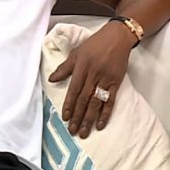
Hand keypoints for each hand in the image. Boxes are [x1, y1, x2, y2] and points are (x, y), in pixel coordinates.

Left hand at [48, 21, 135, 137]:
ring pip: (96, 102)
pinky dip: (106, 113)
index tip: (65, 118)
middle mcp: (94, 74)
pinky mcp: (116, 82)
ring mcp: (106, 79)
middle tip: (73, 130)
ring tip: (84, 132)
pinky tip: (101, 124)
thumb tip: (51, 79)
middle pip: (84, 99)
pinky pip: (111, 100)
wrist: (118, 37)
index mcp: (82, 67)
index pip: (74, 89)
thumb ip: (65, 67)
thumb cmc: (96, 43)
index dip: (69, 104)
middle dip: (78, 116)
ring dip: (90, 118)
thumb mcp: (77, 52)